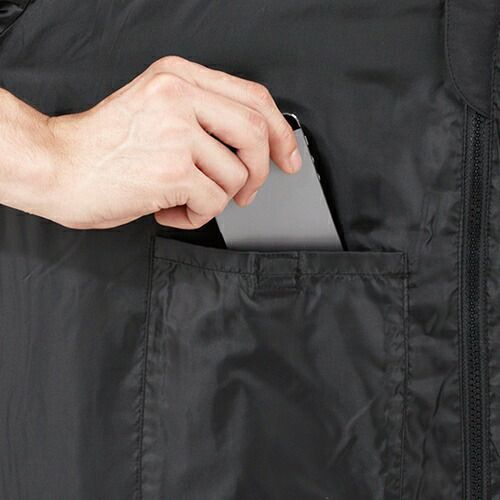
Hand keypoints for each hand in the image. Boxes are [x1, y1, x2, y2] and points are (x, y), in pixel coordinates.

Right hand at [41, 56, 300, 228]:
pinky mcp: (173, 170)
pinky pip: (213, 203)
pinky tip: (169, 210)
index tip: (288, 158)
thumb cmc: (104, 146)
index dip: (280, 132)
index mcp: (178, 77)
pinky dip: (195, 217)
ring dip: (216, 199)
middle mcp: (179, 97)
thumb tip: (254, 146)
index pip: (253, 97)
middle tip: (244, 192)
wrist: (57, 166)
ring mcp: (176, 132)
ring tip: (183, 198)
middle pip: (255, 134)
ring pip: (235, 175)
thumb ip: (202, 116)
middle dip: (258, 173)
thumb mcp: (155, 109)